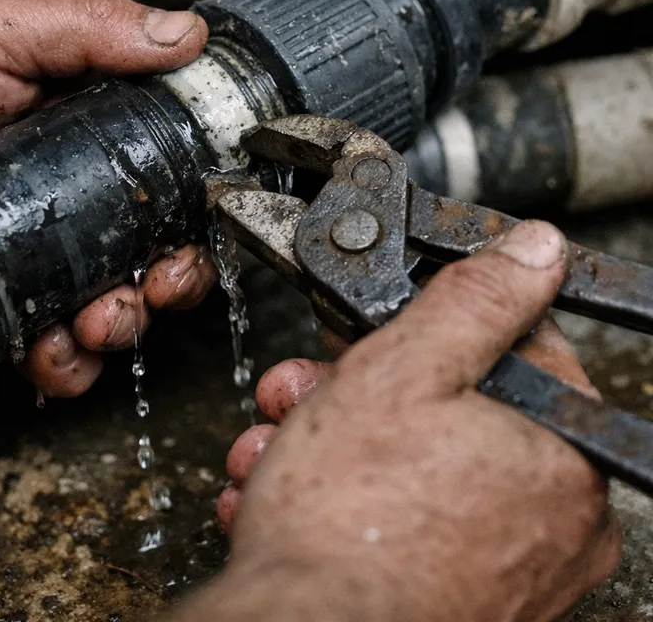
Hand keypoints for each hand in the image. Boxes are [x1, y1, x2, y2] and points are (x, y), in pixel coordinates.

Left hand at [0, 0, 216, 396]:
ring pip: (121, 306)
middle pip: (162, 249)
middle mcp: (79, 198)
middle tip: (157, 283)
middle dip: (174, 278)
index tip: (207, 220)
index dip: (202, 204)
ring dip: (125, 324)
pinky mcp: (5, 304)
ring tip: (94, 319)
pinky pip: (59, 352)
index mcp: (93, 134)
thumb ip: (87, 25)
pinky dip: (67, 364)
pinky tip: (47, 347)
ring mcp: (44, 256)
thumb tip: (185, 34)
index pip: (175, 172)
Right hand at [174, 221, 620, 621]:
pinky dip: (342, 503)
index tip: (373, 334)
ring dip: (332, 444)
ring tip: (278, 451)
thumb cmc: (349, 521)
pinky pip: (400, 523)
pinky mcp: (456, 599)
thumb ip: (475, 301)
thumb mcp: (403, 369)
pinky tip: (289, 499)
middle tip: (304, 391)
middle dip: (356, 389)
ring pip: (411, 465)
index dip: (424, 328)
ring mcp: (506, 568)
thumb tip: (538, 251)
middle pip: (449, 409)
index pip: (507, 349)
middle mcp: (550, 521)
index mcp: (561, 455)